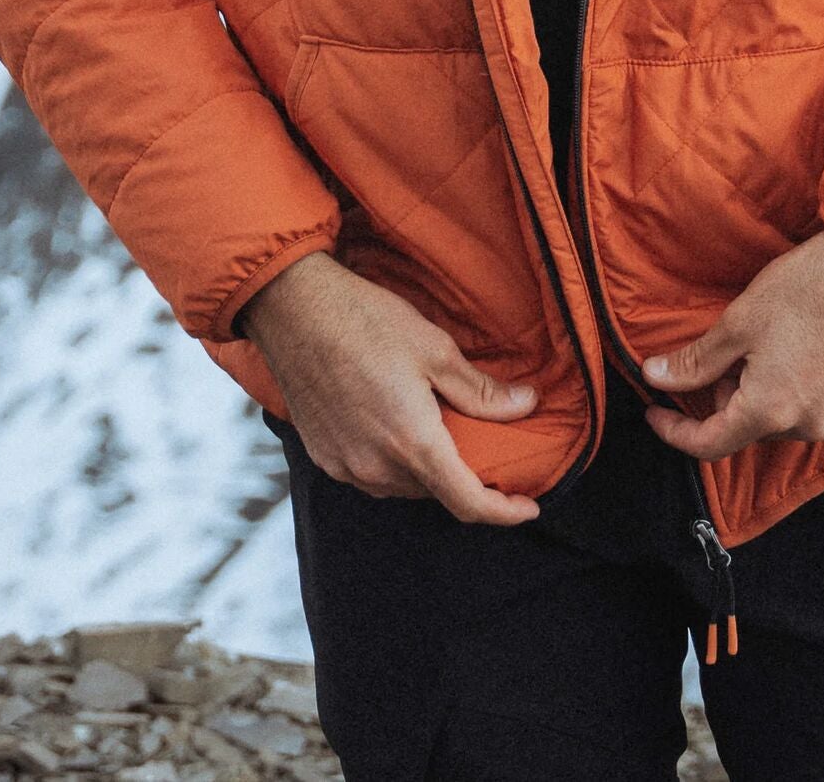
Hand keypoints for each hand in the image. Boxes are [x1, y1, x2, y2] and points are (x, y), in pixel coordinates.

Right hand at [239, 251, 541, 524]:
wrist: (293, 310)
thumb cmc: (366, 321)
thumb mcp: (435, 349)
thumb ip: (481, 391)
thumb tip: (527, 405)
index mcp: (412, 443)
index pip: (468, 503)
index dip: (504, 512)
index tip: (529, 507)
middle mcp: (377, 467)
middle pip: (437, 493)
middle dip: (467, 480)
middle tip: (486, 447)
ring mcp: (346, 466)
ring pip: (403, 486)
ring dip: (429, 471)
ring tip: (442, 433)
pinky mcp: (323, 457)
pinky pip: (372, 476)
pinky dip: (395, 463)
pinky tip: (398, 429)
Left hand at [639, 229, 823, 458]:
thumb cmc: (804, 289)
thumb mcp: (738, 322)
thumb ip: (695, 361)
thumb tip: (654, 377)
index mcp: (770, 410)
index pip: (710, 445)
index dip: (676, 432)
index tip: (655, 414)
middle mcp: (807, 427)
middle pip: (748, 426)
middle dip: (728, 396)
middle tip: (729, 352)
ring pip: (782, 419)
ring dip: (765, 394)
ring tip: (769, 345)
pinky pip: (815, 409)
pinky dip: (798, 390)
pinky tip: (800, 351)